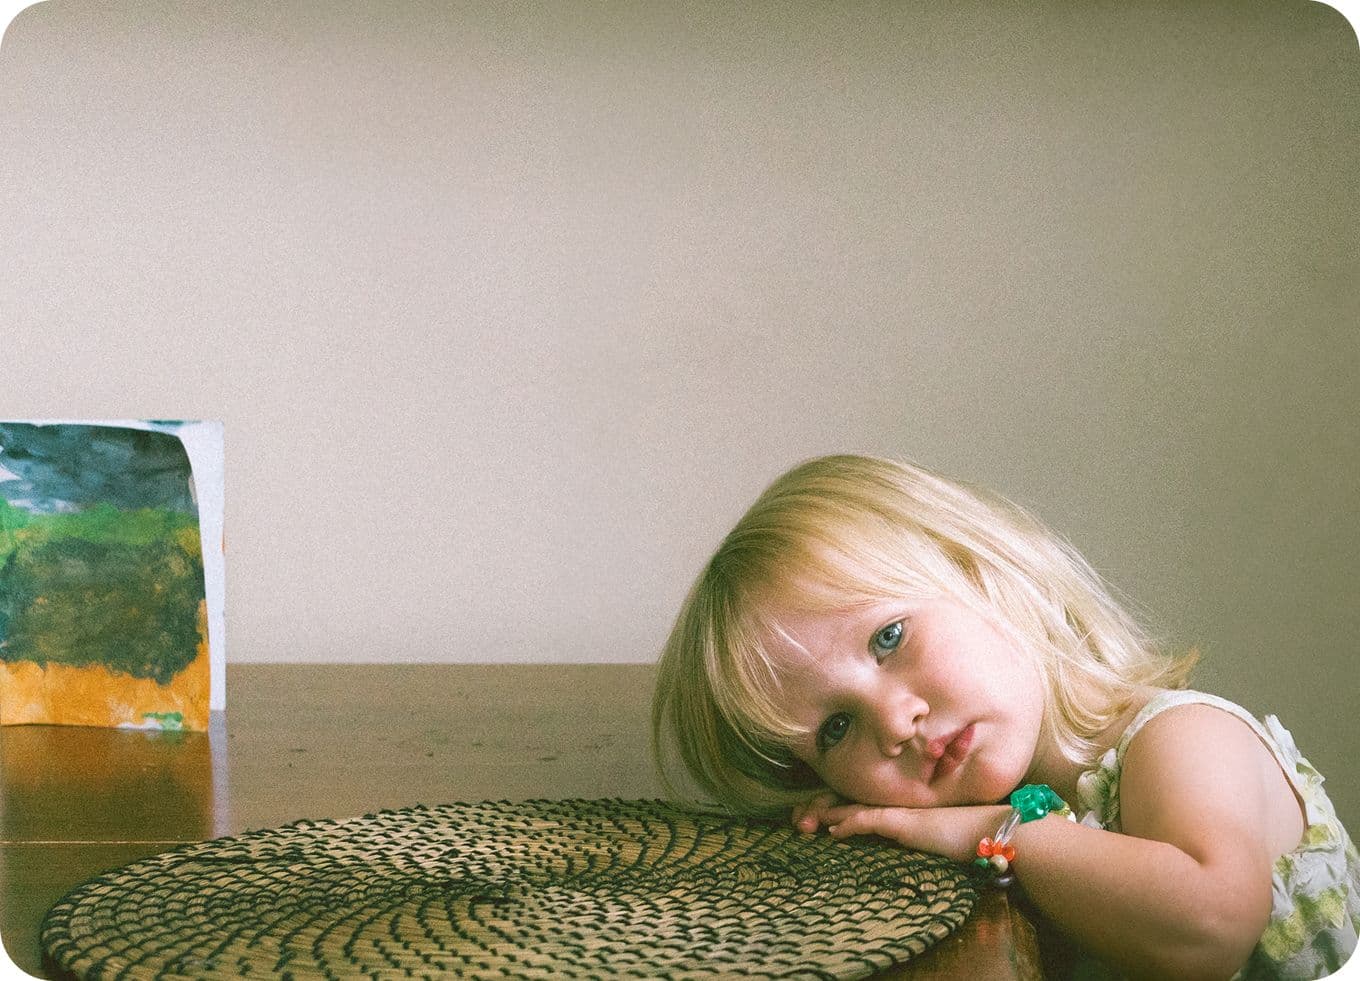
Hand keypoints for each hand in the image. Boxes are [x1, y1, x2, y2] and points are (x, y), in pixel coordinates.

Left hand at [793, 794, 1007, 862]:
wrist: (992, 833)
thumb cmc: (968, 835)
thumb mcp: (931, 834)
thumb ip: (910, 831)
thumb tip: (896, 835)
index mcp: (898, 803)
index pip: (859, 799)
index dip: (833, 803)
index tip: (812, 812)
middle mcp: (895, 801)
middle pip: (849, 797)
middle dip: (820, 805)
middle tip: (797, 816)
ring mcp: (898, 809)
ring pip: (853, 807)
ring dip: (826, 814)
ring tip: (803, 822)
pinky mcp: (904, 822)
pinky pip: (870, 821)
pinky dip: (849, 824)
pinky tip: (833, 832)